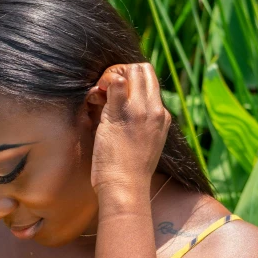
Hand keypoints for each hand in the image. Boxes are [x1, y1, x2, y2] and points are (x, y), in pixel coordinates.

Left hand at [89, 63, 170, 198]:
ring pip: (132, 69)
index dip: (130, 81)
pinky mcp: (122, 114)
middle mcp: (155, 110)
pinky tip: (95, 98)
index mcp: (162, 117)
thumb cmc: (129, 172)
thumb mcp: (144, 144)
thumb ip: (139, 124)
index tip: (115, 96)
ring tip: (100, 94)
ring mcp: (140, 111)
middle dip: (122, 71)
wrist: (126, 188)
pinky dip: (103, 82)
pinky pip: (116, 81)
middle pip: (143, 69)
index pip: (150, 82)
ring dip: (111, 75)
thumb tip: (119, 108)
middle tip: (105, 89)